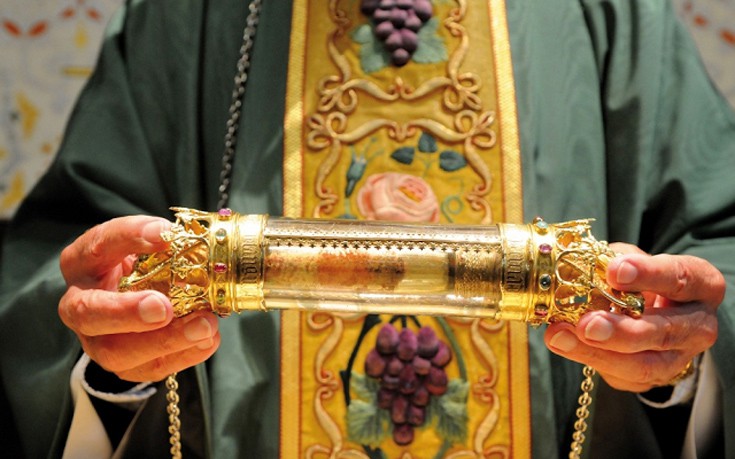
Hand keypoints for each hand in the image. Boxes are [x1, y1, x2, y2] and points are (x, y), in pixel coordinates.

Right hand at [58, 216, 219, 381]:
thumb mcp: (147, 243)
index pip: (98, 245)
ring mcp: (98, 341)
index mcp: (83, 263)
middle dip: (126, 313)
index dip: (130, 237)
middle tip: (162, 308)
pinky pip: (149, 368)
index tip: (165, 234)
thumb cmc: (143, 264)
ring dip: (164, 341)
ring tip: (204, 326)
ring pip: (117, 352)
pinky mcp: (125, 365)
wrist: (143, 296)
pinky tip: (208, 340)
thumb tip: (176, 236)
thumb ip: (159, 238)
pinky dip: (183, 356)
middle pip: (88, 313)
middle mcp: (80, 305)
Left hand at [545, 243, 723, 391]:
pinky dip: (591, 360)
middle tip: (588, 323)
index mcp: (701, 286)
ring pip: (644, 364)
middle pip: (665, 332)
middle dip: (622, 330)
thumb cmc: (642, 281)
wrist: (653, 313)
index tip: (614, 271)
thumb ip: (616, 261)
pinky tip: (564, 345)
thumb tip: (585, 265)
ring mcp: (678, 357)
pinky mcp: (653, 378)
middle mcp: (697, 325)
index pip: (680, 278)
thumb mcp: (635, 262)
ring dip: (598, 352)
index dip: (648, 275)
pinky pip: (623, 376)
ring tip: (560, 337)